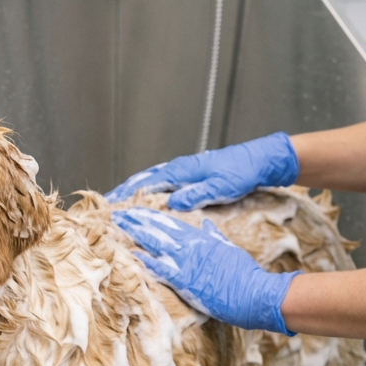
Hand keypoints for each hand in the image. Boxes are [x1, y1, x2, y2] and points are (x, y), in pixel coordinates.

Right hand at [106, 133, 298, 209]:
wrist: (260, 160)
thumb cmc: (242, 172)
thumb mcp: (221, 187)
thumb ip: (197, 194)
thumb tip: (172, 202)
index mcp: (182, 171)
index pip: (147, 183)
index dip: (127, 194)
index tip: (110, 205)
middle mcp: (179, 168)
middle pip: (144, 180)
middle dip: (124, 192)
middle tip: (105, 205)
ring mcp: (184, 170)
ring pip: (152, 180)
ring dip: (135, 190)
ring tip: (120, 203)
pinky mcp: (191, 174)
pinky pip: (163, 182)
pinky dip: (149, 188)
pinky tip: (147, 198)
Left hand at [111, 207, 298, 334]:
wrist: (255, 293)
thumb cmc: (245, 274)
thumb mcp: (230, 249)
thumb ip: (216, 236)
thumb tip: (207, 225)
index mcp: (200, 239)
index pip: (170, 223)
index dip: (150, 216)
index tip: (135, 210)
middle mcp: (191, 248)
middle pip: (158, 230)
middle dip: (136, 222)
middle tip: (117, 214)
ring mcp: (188, 264)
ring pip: (156, 245)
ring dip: (135, 236)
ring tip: (117, 228)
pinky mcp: (187, 282)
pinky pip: (163, 270)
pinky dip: (148, 262)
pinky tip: (133, 256)